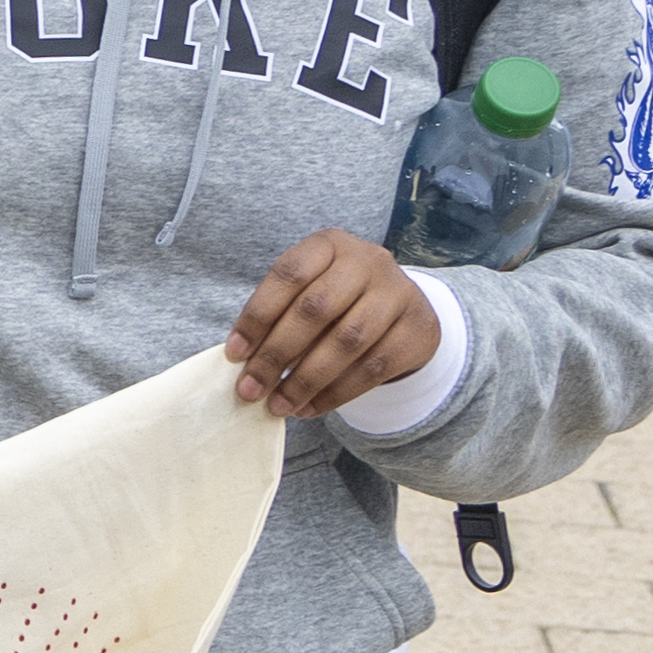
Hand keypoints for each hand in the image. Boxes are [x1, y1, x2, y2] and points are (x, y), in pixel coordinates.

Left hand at [225, 230, 438, 418]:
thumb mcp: (310, 290)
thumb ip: (280, 315)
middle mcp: (368, 261)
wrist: (403, 309)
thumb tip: (244, 362)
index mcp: (331, 244)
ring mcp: (399, 294)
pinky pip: (372, 368)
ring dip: (305, 380)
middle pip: (315, 310)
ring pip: (346, 342)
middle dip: (276, 354)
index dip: (257, 315)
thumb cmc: (338, 300)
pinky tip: (309, 408)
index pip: (289, 274)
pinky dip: (336, 393)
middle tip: (250, 389)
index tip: (234, 354)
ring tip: (278, 405)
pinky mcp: (418, 330)